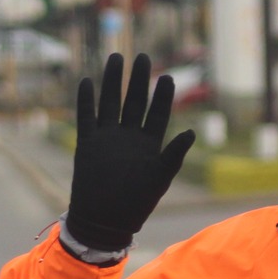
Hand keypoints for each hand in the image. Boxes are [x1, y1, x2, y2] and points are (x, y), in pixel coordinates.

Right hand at [64, 52, 196, 251]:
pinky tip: (86, 81)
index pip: (158, 113)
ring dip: (112, 82)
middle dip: (138, 79)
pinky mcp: (88, 144)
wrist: (103, 222)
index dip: (163, 95)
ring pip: (110, 103)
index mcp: (148, 145)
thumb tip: (192, 132)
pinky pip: (86, 118)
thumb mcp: (159, 179)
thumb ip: (174, 155)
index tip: (168, 76)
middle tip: (143, 56)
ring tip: (116, 58)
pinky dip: (85, 100)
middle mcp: (128, 137)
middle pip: (134, 101)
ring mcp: (107, 139)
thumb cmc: (135, 204)